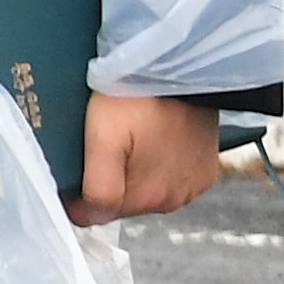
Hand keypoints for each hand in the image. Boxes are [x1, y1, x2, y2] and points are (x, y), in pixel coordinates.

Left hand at [68, 92, 225, 227]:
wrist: (179, 65)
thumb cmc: (137, 96)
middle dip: (111, 179)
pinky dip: (161, 163)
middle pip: (125, 202)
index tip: (78, 163)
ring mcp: (193, 185)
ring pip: (148, 189)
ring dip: (136, 171)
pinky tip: (155, 138)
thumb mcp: (102, 138)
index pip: (99, 213)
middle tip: (108, 140)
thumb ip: (96, 187)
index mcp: (148, 197)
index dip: (80, 192)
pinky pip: (173, 176)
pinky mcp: (206, 168)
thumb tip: (84, 218)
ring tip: (133, 135)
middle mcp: (174, 198)